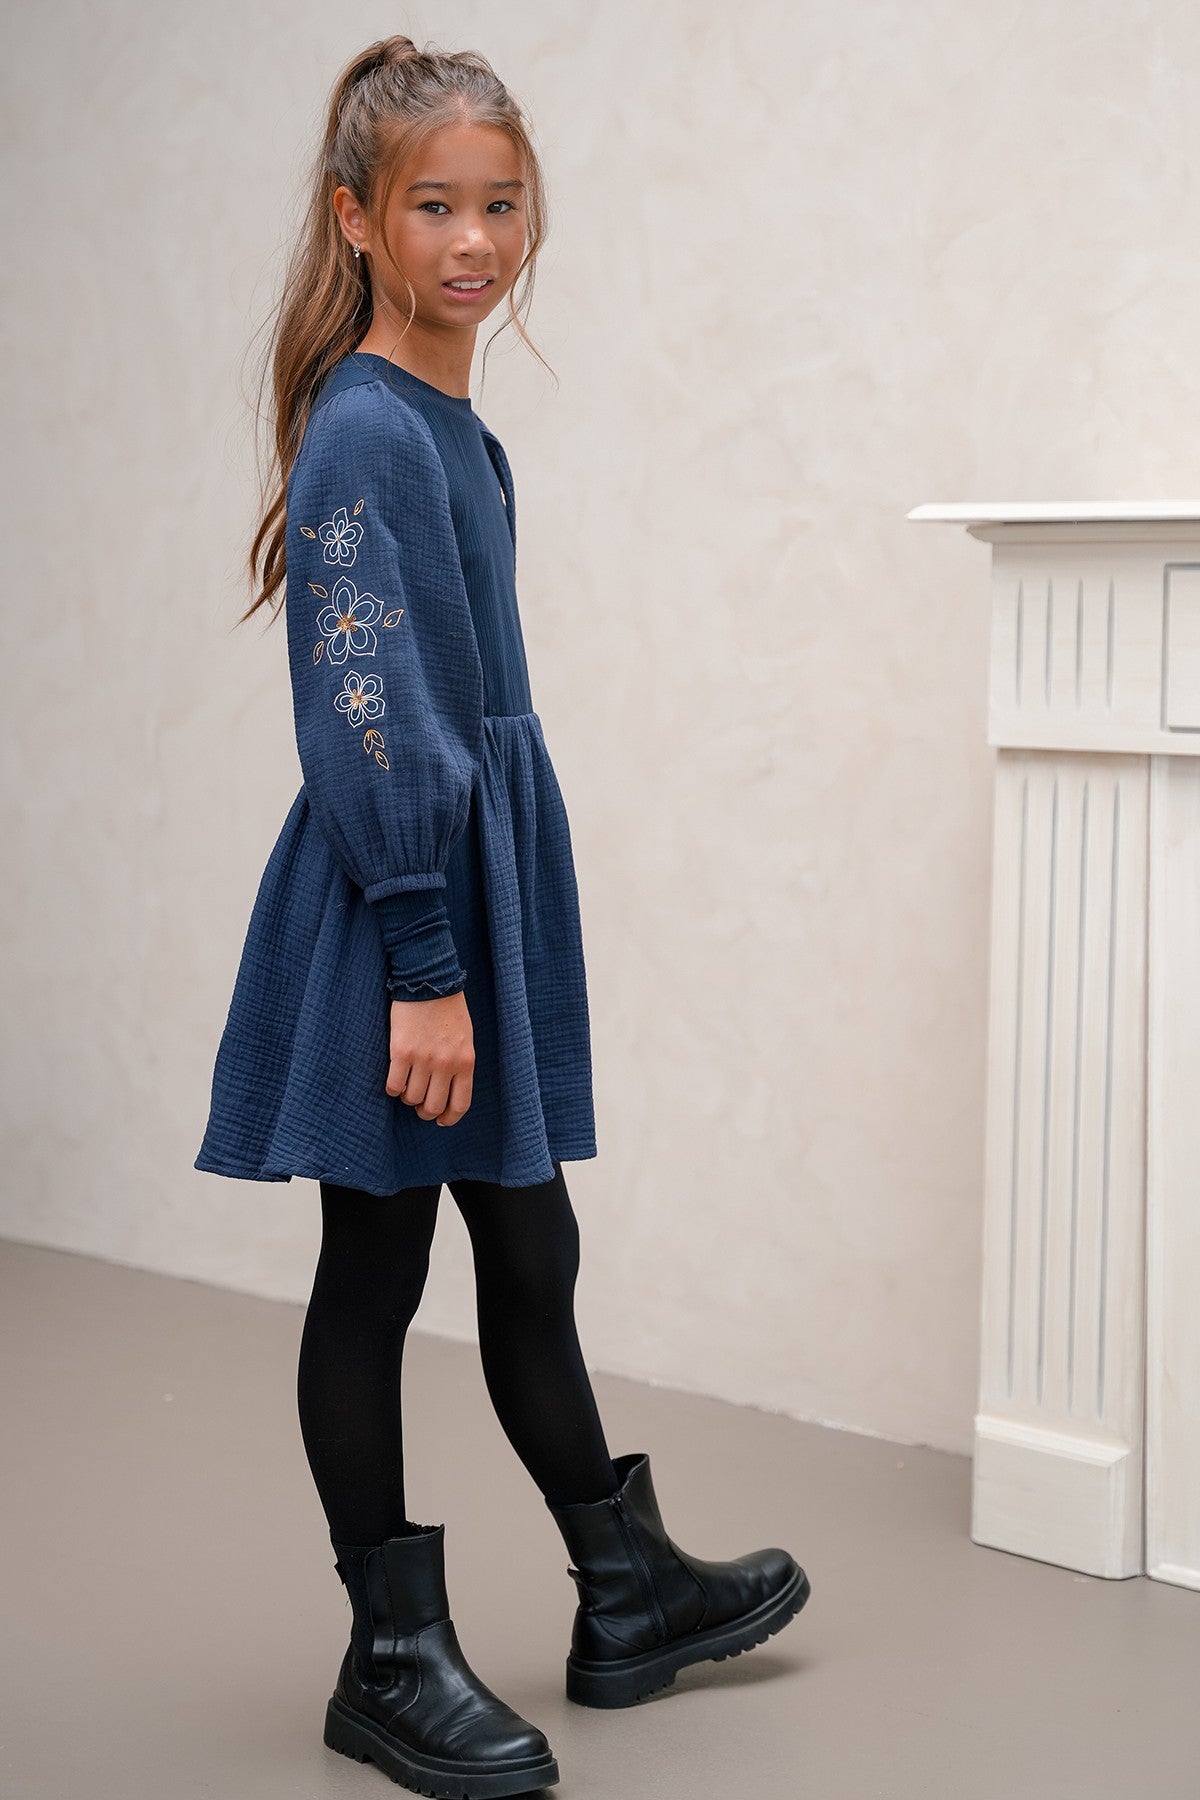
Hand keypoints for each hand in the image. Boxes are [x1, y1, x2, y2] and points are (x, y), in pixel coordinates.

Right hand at [386, 989, 474, 1126]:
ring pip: (411, 1098)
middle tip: (420, 1104)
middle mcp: (446, 1064)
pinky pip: (394, 1085)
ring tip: (408, 1083)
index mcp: (465, 1062)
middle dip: (425, 1111)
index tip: (441, 1121)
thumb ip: (459, 1065)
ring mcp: (423, 1059)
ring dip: (408, 1096)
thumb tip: (448, 1092)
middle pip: (433, 1106)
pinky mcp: (401, 1051)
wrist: (429, 982)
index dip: (448, 1118)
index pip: (459, 1104)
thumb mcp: (465, 1039)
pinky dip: (393, 1087)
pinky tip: (395, 1077)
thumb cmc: (448, 1010)